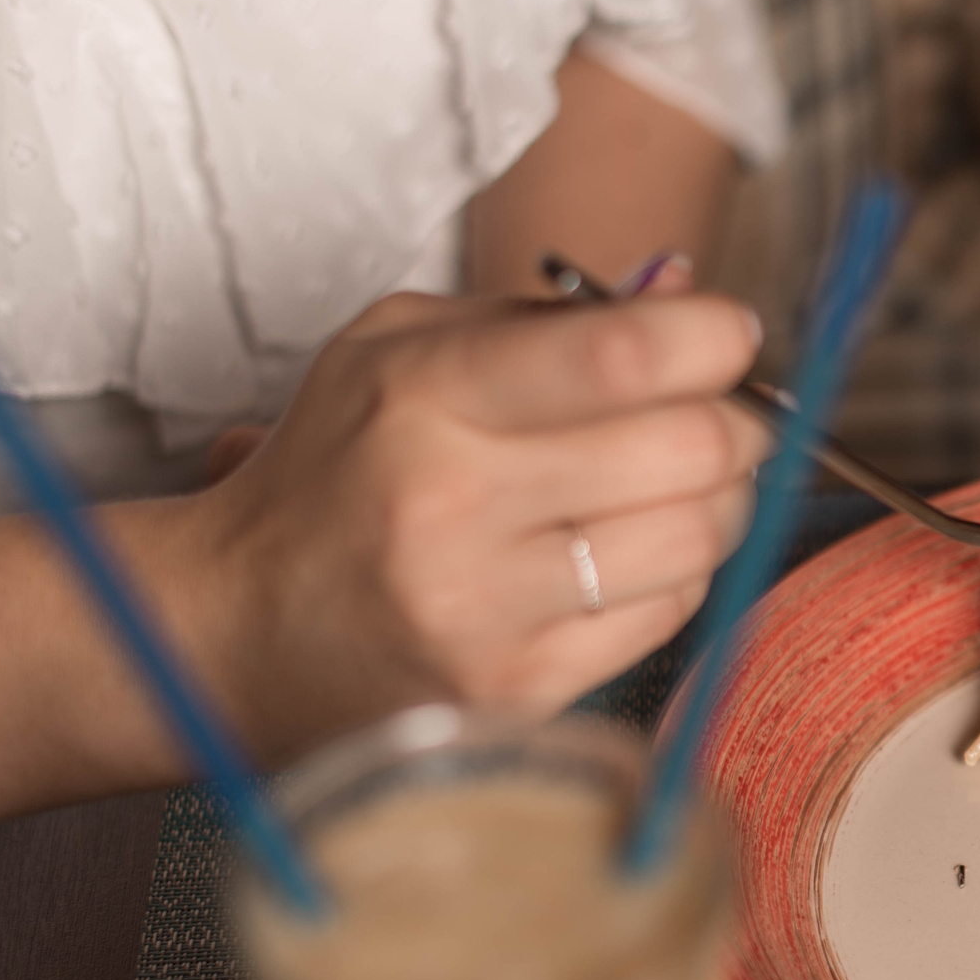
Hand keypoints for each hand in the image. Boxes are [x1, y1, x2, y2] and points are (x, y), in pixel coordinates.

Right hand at [186, 291, 769, 757]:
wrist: (241, 625)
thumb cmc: (344, 471)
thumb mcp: (404, 352)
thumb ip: (546, 318)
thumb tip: (687, 292)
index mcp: (426, 396)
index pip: (624, 355)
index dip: (712, 338)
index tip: (728, 336)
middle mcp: (453, 503)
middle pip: (690, 449)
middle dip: (738, 422)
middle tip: (722, 416)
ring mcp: (488, 609)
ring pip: (699, 538)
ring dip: (723, 501)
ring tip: (681, 485)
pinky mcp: (520, 688)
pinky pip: (673, 614)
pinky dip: (681, 573)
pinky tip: (637, 554)